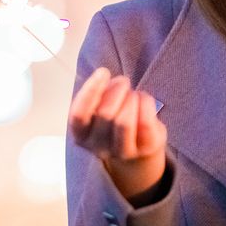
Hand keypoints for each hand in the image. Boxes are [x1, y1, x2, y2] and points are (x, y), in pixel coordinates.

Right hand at [68, 67, 166, 198]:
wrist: (135, 153)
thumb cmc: (112, 123)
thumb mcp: (99, 109)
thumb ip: (99, 95)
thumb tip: (110, 79)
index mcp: (81, 136)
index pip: (79, 114)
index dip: (91, 90)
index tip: (103, 72)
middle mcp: (99, 148)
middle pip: (105, 114)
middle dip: (117, 90)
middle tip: (123, 82)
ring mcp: (123, 152)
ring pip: (124, 121)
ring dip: (131, 98)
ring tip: (133, 94)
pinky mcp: (145, 149)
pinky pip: (146, 122)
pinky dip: (146, 103)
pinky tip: (144, 99)